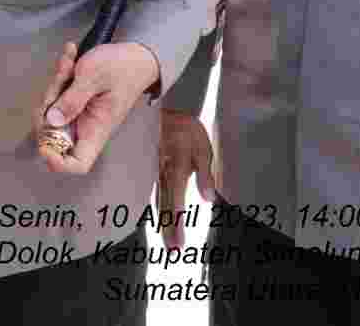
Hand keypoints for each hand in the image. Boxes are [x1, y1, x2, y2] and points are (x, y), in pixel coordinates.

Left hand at [38, 41, 160, 174]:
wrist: (135, 57)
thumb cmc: (122, 68)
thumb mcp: (94, 77)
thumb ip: (72, 99)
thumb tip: (52, 120)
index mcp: (96, 129)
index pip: (78, 163)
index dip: (58, 162)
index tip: (44, 145)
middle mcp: (86, 125)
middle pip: (52, 133)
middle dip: (46, 106)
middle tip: (58, 81)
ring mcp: (78, 114)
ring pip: (50, 110)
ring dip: (54, 85)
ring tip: (69, 65)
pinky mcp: (72, 101)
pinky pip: (55, 94)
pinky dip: (59, 76)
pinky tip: (69, 60)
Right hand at [157, 109, 215, 248]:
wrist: (159, 109)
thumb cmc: (184, 128)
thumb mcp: (201, 145)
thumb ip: (205, 172)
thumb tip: (209, 198)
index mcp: (174, 165)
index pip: (174, 198)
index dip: (176, 221)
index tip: (179, 242)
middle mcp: (161, 171)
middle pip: (164, 204)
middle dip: (168, 228)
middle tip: (173, 251)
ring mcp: (153, 170)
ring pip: (157, 199)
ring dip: (163, 221)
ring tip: (167, 242)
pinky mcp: (150, 169)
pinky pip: (152, 191)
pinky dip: (157, 207)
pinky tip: (159, 220)